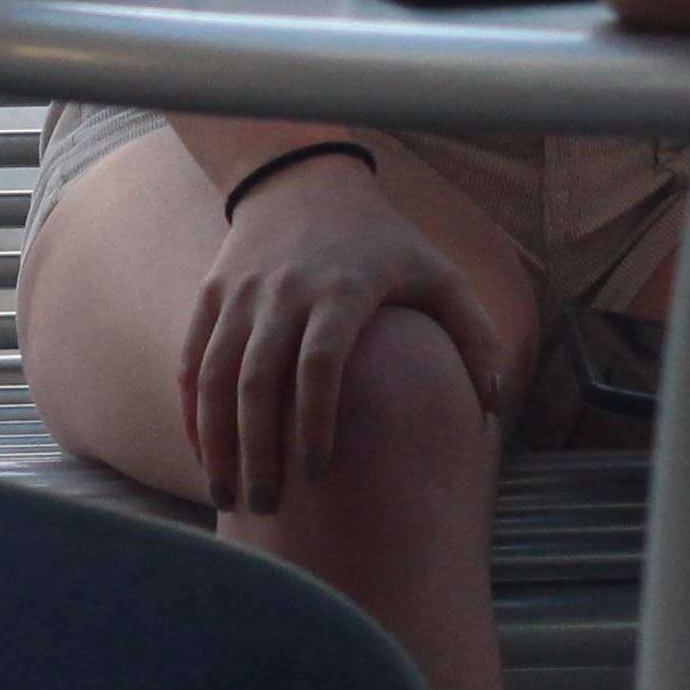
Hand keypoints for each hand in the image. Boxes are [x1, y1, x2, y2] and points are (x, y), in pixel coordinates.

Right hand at [184, 154, 503, 511]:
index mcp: (343, 288)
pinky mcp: (211, 295)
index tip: (318, 473)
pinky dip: (193, 411)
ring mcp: (241, 293)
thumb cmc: (382, 241)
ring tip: (227, 496)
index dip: (316, 419)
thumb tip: (496, 402)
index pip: (320, 361)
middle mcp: (284, 291)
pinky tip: (204, 453)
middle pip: (258, 379)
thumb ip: (475, 333)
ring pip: (215, 375)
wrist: (304, 181)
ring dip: (217, 441)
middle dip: (257, 450)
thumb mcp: (438, 273)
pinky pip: (193, 360)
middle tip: (265, 508)